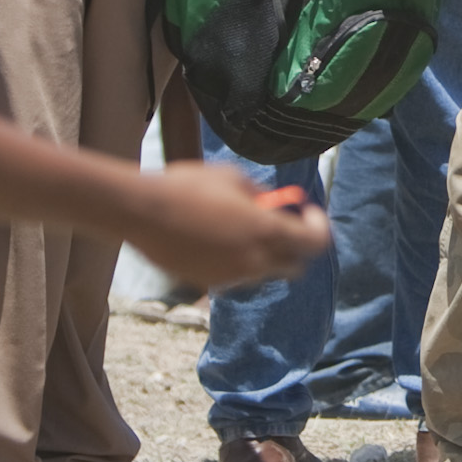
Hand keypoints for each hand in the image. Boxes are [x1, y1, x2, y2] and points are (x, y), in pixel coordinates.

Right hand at [121, 164, 331, 290]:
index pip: (315, 242)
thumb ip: (259, 194)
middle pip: (295, 266)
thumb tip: (271, 202)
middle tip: (281, 226)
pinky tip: (213, 239)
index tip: (306, 212)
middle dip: (294, 247)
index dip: (318, 227)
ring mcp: (232, 276)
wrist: (143, 212)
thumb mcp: (232, 178)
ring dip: (263, 254)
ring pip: (264, 272)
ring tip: (237, 227)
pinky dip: (236, 261)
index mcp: (266, 230)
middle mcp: (254, 260)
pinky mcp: (210, 284)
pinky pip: (235, 275)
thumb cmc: (188, 187)